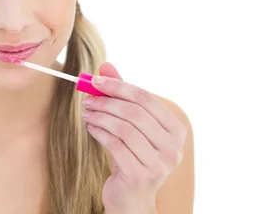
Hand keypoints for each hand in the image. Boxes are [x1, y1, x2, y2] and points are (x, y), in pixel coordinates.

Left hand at [81, 63, 187, 213]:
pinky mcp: (141, 175)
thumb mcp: (131, 125)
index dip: (118, 86)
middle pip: (135, 112)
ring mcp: (160, 164)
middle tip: (87, 98)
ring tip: (87, 113)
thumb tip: (106, 66)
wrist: (132, 198)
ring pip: (124, 128)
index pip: (146, 98)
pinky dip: (99, 132)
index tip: (95, 80)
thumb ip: (122, 96)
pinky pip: (115, 145)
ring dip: (100, 116)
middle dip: (107, 101)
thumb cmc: (133, 155)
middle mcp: (174, 147)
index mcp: (176, 130)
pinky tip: (91, 128)